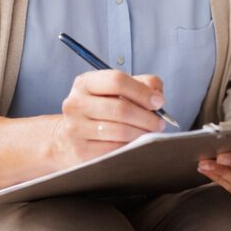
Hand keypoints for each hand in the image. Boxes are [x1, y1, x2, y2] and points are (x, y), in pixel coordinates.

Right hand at [46, 70, 166, 167]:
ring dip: (142, 133)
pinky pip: (114, 148)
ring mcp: (75, 127)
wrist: (71, 136)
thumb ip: (143, 84)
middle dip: (147, 117)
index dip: (142, 92)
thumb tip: (157, 97)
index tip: (158, 102)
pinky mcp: (81, 150)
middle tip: (160, 123)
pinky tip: (135, 143)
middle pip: (121, 109)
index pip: (117, 81)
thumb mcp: (119, 90)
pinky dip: (130, 146)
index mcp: (86, 82)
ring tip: (151, 132)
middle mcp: (76, 103)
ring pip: (120, 131)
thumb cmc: (103, 108)